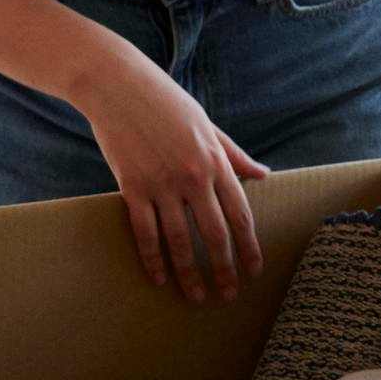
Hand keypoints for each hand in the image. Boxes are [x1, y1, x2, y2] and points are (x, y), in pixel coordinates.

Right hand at [74, 57, 267, 301]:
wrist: (116, 83)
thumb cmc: (164, 100)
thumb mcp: (206, 124)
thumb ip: (233, 154)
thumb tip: (263, 174)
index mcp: (215, 160)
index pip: (240, 214)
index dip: (248, 247)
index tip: (254, 270)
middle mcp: (193, 176)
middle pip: (214, 234)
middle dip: (224, 269)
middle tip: (228, 295)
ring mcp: (161, 183)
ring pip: (180, 240)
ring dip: (190, 273)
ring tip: (196, 296)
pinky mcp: (131, 186)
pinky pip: (145, 231)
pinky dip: (153, 258)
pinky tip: (158, 278)